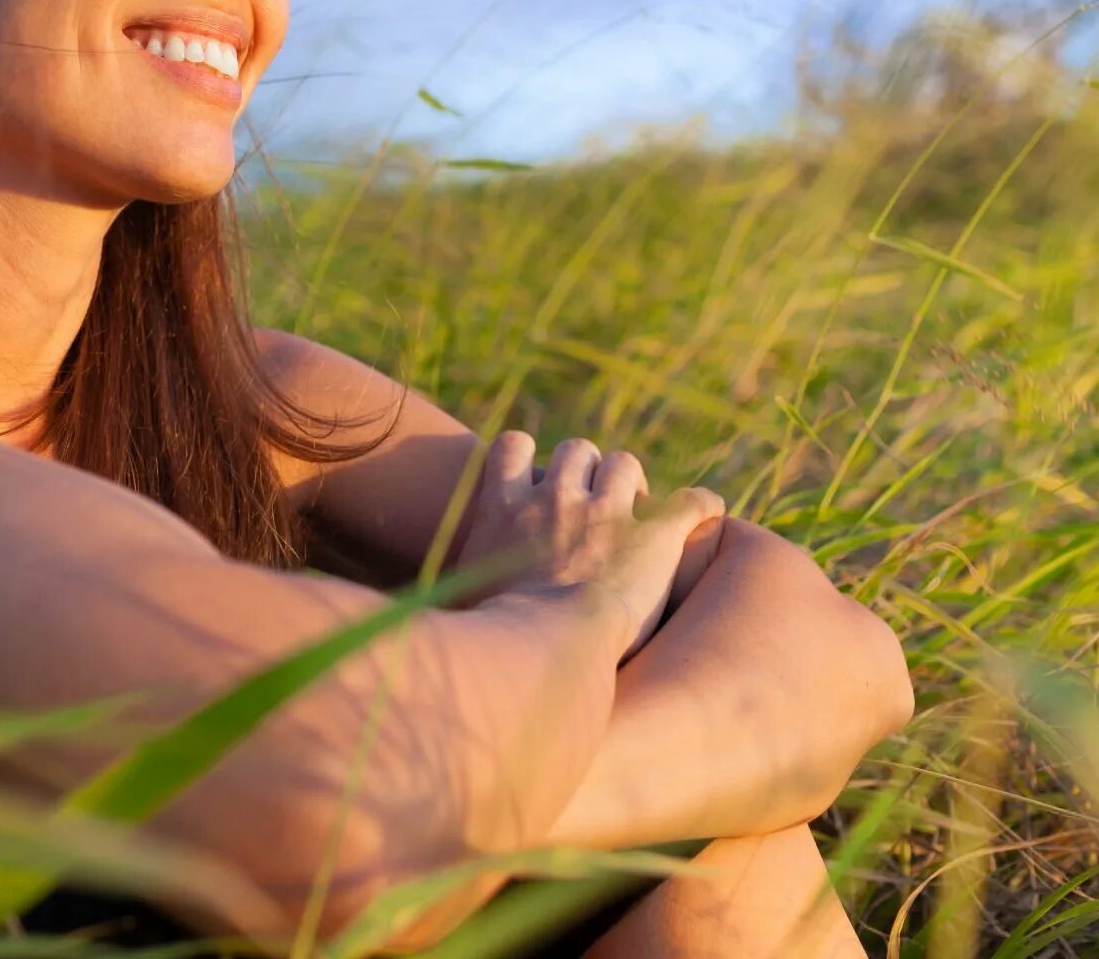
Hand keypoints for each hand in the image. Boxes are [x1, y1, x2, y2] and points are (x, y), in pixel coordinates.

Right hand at [457, 431, 724, 659]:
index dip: (529, 457)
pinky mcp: (655, 536)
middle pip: (576, 449)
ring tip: (639, 509)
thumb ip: (433, 592)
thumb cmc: (482, 641)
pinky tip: (704, 515)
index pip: (512, 445)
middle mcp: (554, 496)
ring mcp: (607, 512)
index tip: (536, 481)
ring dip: (631, 482)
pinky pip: (690, 501)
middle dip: (586, 469)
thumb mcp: (440, 607)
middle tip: (594, 504)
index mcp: (502, 506)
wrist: (541, 652)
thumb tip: (394, 617)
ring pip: (625, 464)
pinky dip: (699, 506)